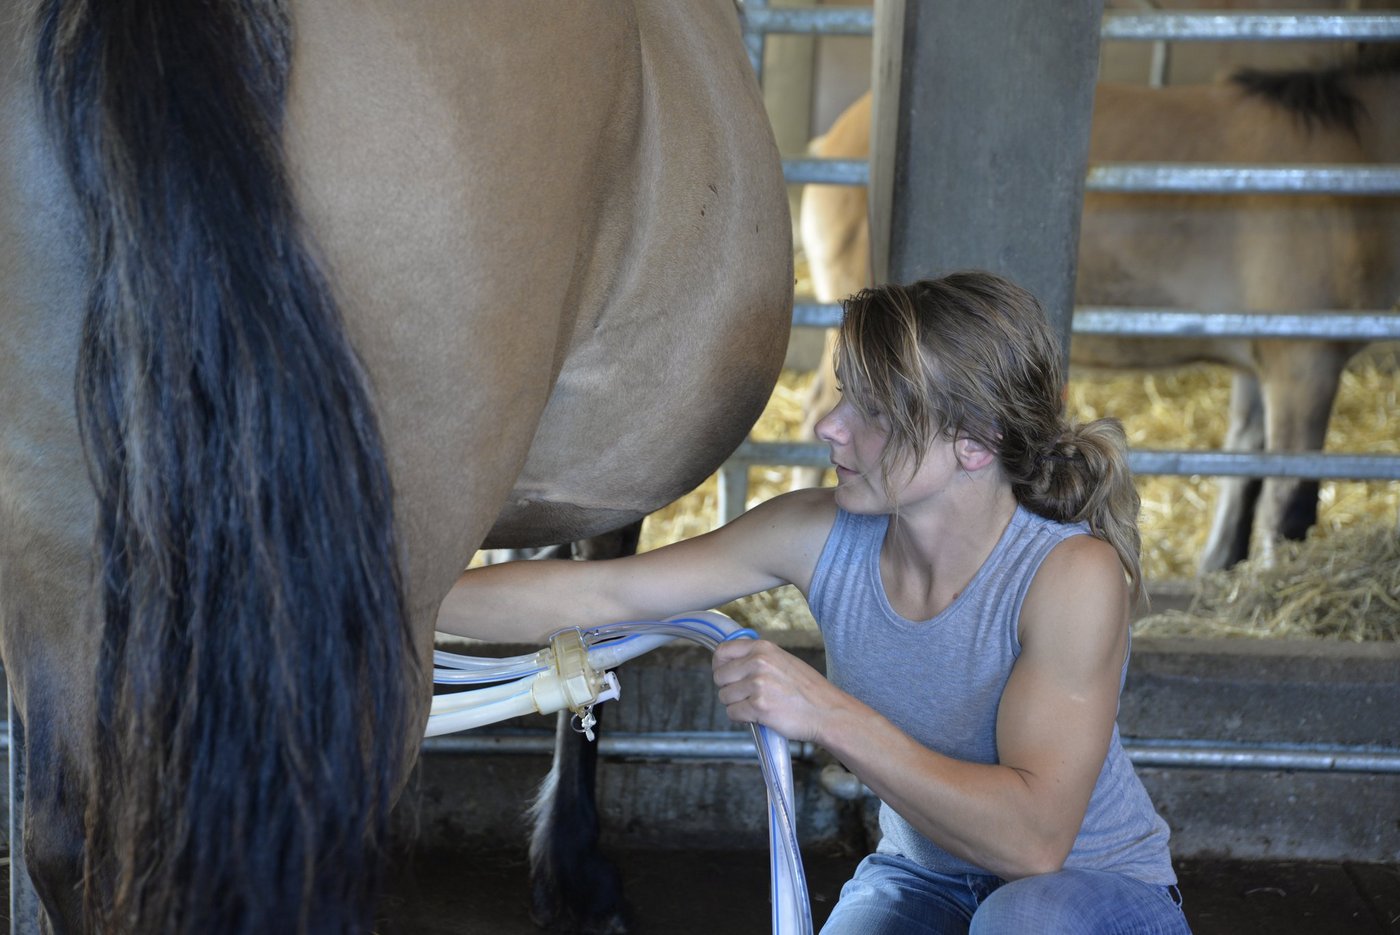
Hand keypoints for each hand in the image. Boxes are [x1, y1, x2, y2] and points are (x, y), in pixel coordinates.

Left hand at [711, 638, 841, 742]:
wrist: (828, 712)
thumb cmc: (807, 690)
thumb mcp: (783, 661)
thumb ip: (757, 658)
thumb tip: (729, 663)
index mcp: (763, 648)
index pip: (722, 651)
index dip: (719, 666)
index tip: (726, 675)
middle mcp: (758, 662)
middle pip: (719, 676)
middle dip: (728, 688)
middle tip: (746, 695)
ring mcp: (758, 684)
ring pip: (724, 697)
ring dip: (737, 705)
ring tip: (757, 706)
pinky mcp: (759, 706)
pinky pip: (733, 713)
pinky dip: (742, 718)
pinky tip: (759, 716)